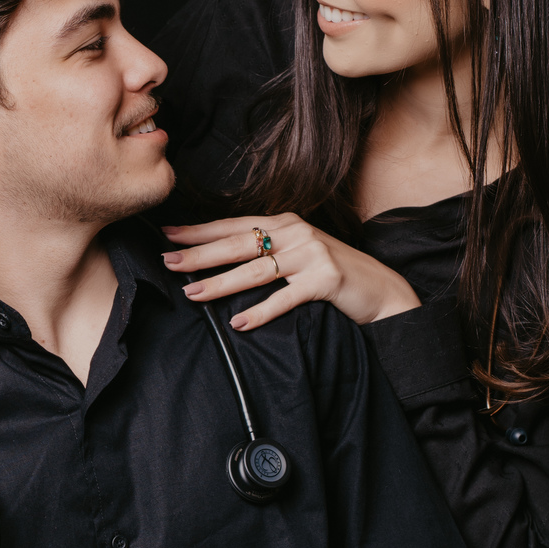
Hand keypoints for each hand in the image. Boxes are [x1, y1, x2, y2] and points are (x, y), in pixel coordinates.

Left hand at [161, 213, 419, 331]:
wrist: (380, 290)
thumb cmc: (332, 275)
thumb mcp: (298, 255)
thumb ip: (266, 252)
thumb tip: (220, 263)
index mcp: (285, 223)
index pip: (234, 226)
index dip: (200, 231)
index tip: (168, 236)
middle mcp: (297, 232)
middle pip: (239, 244)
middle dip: (200, 254)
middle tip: (168, 262)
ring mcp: (313, 254)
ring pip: (257, 270)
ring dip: (222, 283)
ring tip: (192, 294)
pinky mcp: (326, 279)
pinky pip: (286, 297)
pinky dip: (261, 311)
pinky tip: (239, 323)